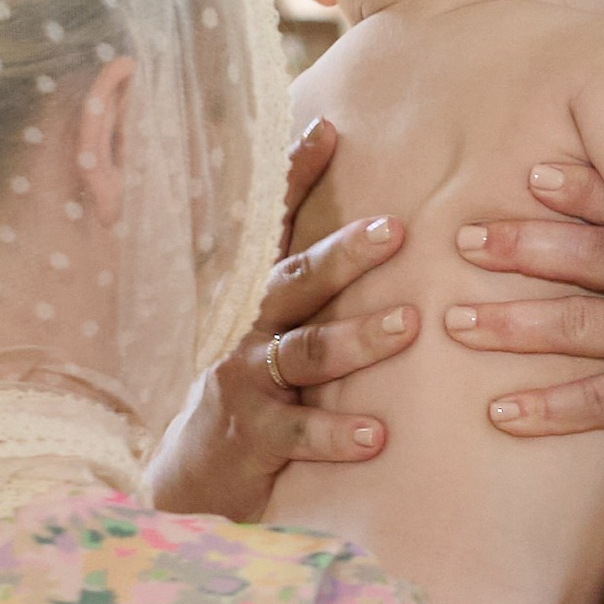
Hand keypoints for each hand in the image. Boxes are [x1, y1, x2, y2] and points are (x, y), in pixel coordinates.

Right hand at [141, 119, 418, 519]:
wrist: (194, 474)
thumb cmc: (256, 390)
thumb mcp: (280, 329)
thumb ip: (318, 285)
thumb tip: (380, 224)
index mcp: (264, 296)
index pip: (279, 226)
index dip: (295, 176)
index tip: (327, 129)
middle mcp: (253, 327)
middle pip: (299, 280)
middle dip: (345, 252)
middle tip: (397, 228)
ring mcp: (248, 379)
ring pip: (307, 351)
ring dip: (358, 338)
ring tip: (409, 323)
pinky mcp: (253, 436)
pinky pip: (298, 433)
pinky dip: (335, 433)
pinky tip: (375, 434)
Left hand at [445, 158, 603, 479]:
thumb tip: (591, 222)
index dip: (581, 190)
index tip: (531, 174)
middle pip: (590, 258)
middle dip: (524, 246)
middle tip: (466, 241)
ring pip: (578, 325)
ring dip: (511, 323)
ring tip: (456, 322)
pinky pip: (592, 402)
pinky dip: (543, 408)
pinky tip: (498, 412)